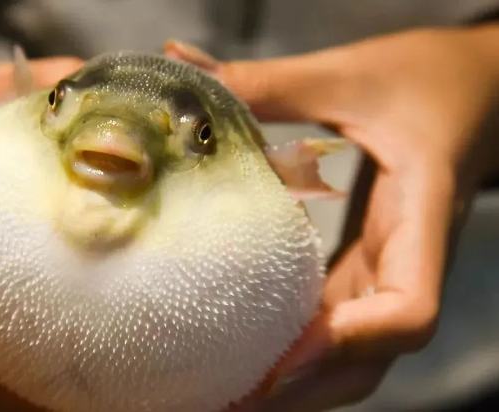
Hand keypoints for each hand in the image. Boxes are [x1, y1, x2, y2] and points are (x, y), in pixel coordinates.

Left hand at [166, 24, 498, 411]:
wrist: (477, 90)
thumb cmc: (429, 80)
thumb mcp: (349, 76)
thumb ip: (268, 82)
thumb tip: (180, 64)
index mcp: (420, 215)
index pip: (409, 309)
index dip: (348, 344)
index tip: (281, 357)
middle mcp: (407, 258)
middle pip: (371, 357)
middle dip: (305, 387)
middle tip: (227, 396)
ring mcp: (387, 269)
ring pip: (354, 354)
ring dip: (297, 382)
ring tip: (225, 389)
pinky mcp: (367, 265)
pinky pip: (337, 324)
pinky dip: (297, 347)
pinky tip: (248, 345)